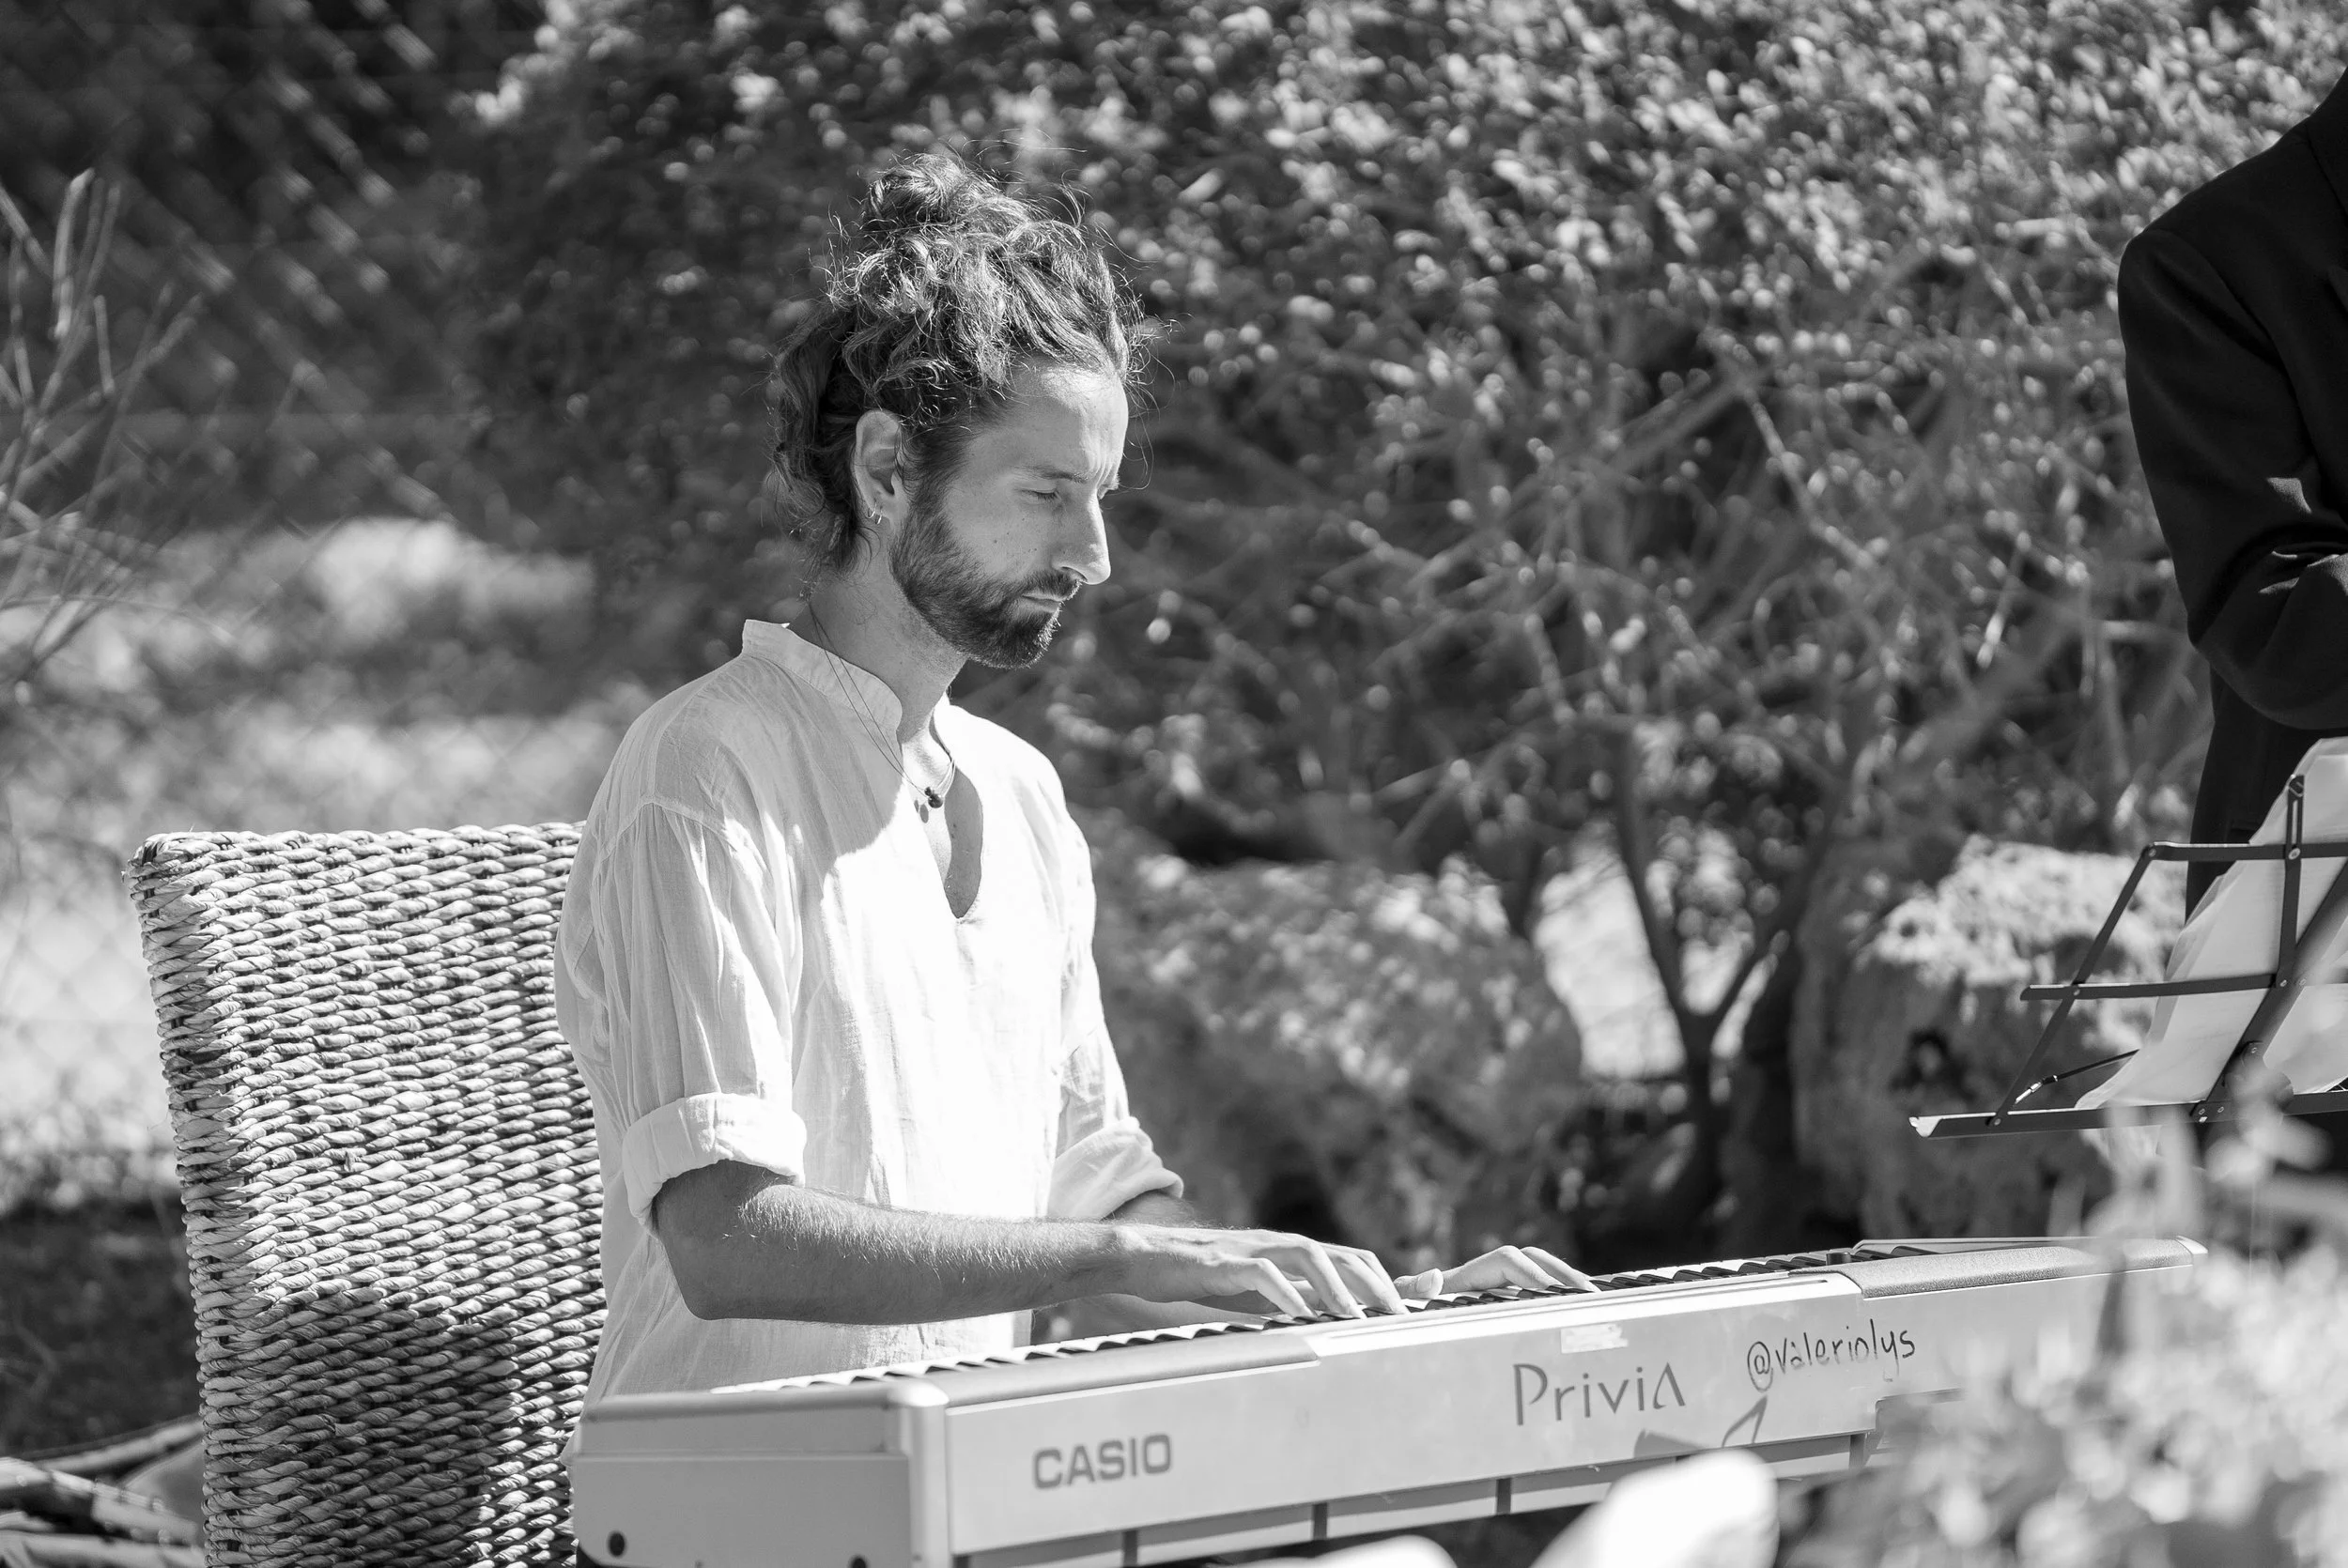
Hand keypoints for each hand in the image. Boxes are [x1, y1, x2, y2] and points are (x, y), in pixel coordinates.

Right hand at [1107, 1225, 1410, 1318]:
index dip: (1386, 1278)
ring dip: (1337, 1286)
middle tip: (1398, 1315)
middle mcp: (1278, 1245)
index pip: (1351, 1259)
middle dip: (1375, 1282)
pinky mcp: (1223, 1262)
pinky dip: (1284, 1291)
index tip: (1417, 1303)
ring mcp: (1252, 1250)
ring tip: (1356, 1315)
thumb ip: (1291, 1300)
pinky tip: (1298, 1312)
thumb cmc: (1202, 1276)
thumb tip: (1326, 1325)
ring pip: (1308, 1255)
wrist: (1146, 1257)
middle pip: (1341, 1254)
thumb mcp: (1256, 1292)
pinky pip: (1261, 1273)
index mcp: (1290, 1253)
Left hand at [1395, 1244, 1594, 1299]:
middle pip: (1534, 1259)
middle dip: (1561, 1273)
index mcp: (1472, 1274)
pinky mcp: (1515, 1304)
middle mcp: (1493, 1276)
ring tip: (1594, 1303)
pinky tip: (1587, 1313)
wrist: (1410, 1319)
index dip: (1530, 1272)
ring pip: (1544, 1273)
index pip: (1508, 1259)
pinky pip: (1545, 1293)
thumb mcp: (1413, 1305)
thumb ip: (1415, 1292)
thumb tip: (1432, 1277)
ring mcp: (1506, 1288)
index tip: (1549, 1292)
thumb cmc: (1412, 1314)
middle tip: (1586, 1295)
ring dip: (1569, 1283)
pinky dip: (1566, 1298)